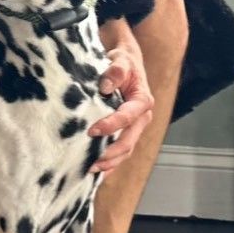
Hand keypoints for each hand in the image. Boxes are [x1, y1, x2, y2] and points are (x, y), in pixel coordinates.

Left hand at [87, 43, 153, 173]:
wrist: (125, 63)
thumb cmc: (123, 62)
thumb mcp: (121, 60)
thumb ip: (115, 70)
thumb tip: (106, 86)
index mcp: (142, 101)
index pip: (127, 117)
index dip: (111, 126)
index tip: (92, 131)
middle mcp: (141, 118)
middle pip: (128, 141)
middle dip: (111, 153)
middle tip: (91, 161)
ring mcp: (135, 127)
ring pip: (126, 150)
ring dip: (110, 162)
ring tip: (91, 169)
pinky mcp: (127, 131)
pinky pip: (121, 151)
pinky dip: (111, 162)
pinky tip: (98, 172)